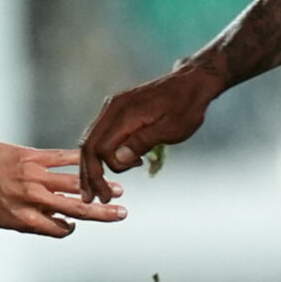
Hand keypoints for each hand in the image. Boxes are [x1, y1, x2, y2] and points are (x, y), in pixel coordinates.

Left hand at [0, 143, 126, 237]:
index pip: (59, 228)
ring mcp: (32, 176)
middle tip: (123, 214)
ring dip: (97, 187)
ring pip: (73, 183)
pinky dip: (79, 160)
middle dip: (101, 213)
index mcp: (23, 218)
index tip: (75, 225)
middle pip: (75, 208)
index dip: (70, 228)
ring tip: (116, 189)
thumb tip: (58, 225)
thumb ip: (28, 222)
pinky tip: (94, 160)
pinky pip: (61, 158)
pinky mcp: (29, 156)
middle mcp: (30, 199)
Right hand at [78, 59, 225, 200]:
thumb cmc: (187, 107)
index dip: (107, 170)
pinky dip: (98, 154)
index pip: (102, 147)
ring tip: (95, 189)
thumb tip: (119, 159)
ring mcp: (113, 107)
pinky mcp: (117, 110)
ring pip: (90, 140)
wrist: (192, 82)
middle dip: (90, 174)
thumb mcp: (172, 129)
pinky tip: (105, 167)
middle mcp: (113, 108)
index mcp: (125, 113)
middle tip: (93, 198)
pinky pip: (99, 134)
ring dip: (90, 166)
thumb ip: (143, 142)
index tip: (120, 185)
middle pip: (88, 145)